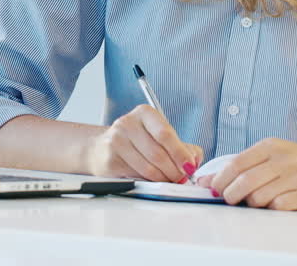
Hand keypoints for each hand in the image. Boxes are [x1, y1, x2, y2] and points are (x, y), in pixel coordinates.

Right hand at [86, 105, 202, 182]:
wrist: (102, 148)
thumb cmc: (137, 142)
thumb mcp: (159, 136)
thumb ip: (182, 147)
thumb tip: (194, 161)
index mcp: (144, 113)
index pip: (165, 134)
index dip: (180, 153)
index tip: (189, 167)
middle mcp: (128, 123)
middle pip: (158, 153)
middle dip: (174, 171)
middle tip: (182, 178)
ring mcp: (116, 141)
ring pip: (148, 168)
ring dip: (163, 179)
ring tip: (169, 180)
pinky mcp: (110, 160)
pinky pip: (136, 176)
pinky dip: (149, 182)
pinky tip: (153, 180)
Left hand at [197, 138, 296, 209]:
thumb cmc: (295, 160)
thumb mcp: (270, 153)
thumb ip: (241, 164)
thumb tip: (207, 180)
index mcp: (270, 146)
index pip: (237, 163)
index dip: (221, 179)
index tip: (214, 188)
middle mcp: (283, 160)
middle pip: (245, 182)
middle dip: (231, 195)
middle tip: (229, 200)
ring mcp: (296, 177)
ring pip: (260, 197)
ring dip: (251, 203)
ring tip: (254, 200)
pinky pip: (278, 206)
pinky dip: (270, 208)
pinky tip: (273, 203)